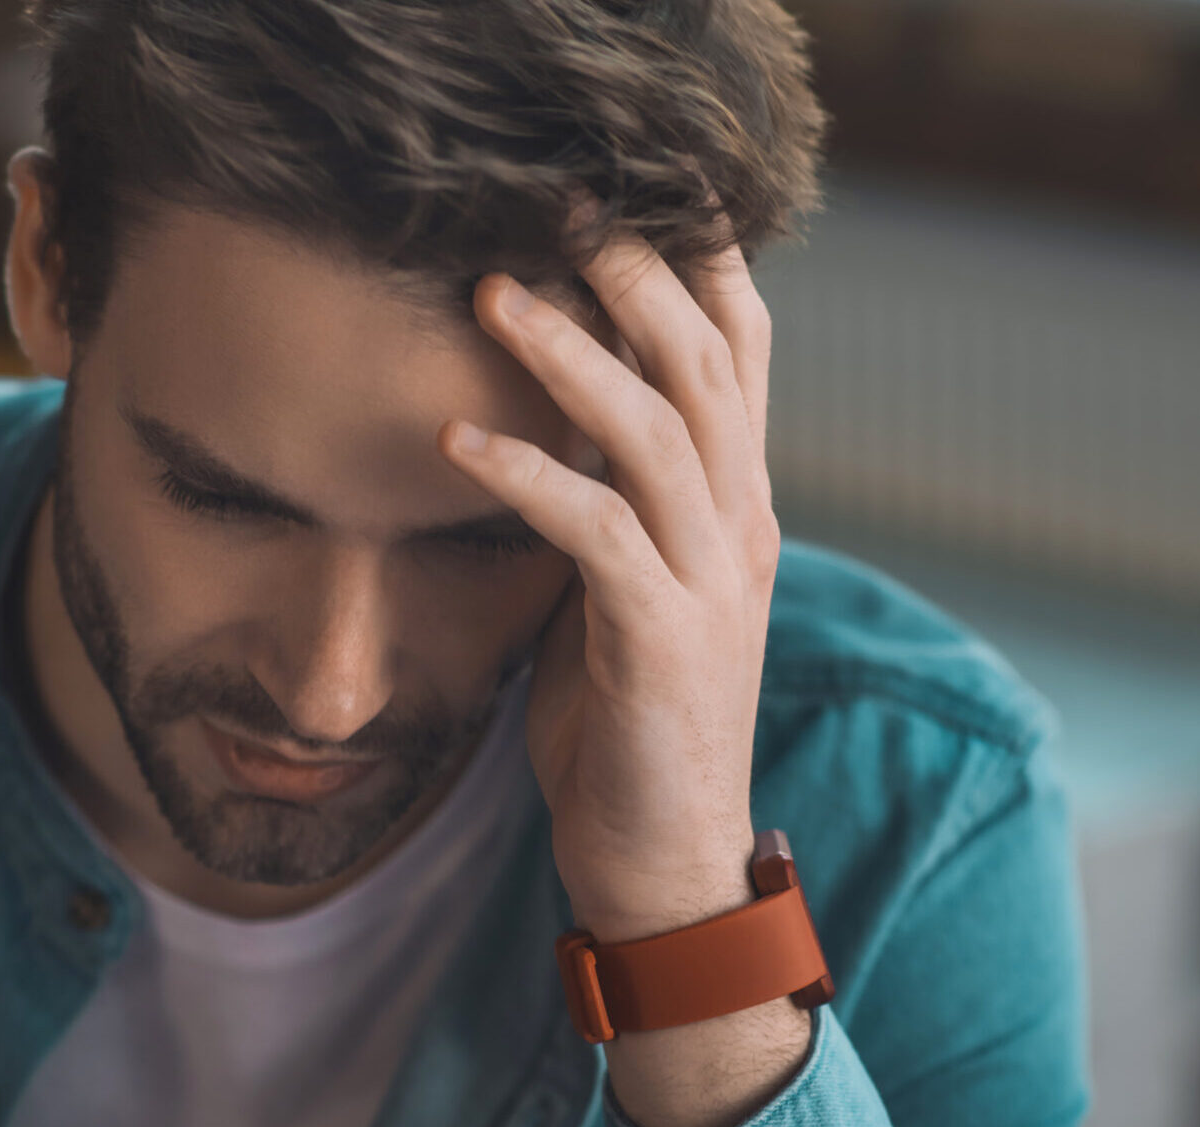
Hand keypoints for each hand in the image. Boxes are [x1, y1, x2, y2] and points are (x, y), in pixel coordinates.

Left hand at [438, 197, 780, 943]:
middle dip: (635, 273)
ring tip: (494, 292)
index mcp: (735, 507)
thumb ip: (615, 500)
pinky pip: (597, 533)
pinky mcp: (660, 641)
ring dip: (571, 355)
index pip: (740, 354)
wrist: (664, 862)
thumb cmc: (629, 723)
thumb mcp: (628, 589)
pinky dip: (528, 475)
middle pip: (705, 364)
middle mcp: (739, 528)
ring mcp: (708, 583)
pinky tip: (460, 438)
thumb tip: (553, 413)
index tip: (631, 191)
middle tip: (559, 205)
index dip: (697, 263)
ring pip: (656, 432)